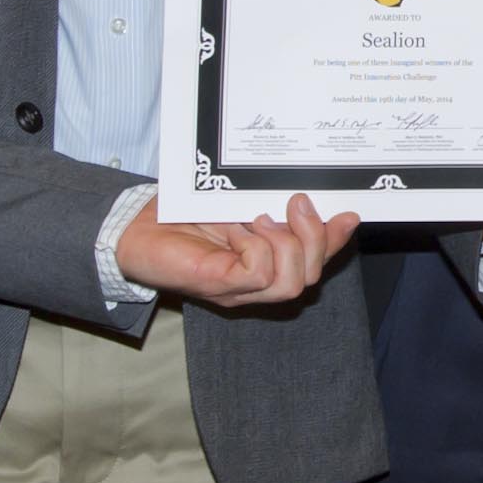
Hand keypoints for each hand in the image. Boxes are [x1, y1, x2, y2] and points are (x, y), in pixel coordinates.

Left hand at [121, 193, 358, 306]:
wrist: (134, 227)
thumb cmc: (182, 215)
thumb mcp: (238, 202)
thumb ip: (271, 203)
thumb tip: (311, 193)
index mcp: (266, 264)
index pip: (313, 263)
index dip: (334, 242)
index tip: (347, 212)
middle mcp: (255, 284)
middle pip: (308, 278)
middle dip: (314, 238)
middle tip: (294, 202)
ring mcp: (237, 289)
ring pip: (289, 283)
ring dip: (285, 244)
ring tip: (261, 217)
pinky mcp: (218, 284)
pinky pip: (257, 272)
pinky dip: (254, 246)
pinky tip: (236, 229)